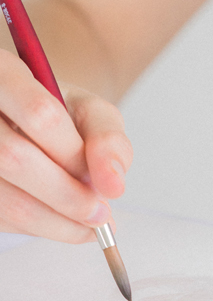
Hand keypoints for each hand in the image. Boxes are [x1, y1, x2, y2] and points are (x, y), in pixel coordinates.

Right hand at [0, 50, 131, 242]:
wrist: (23, 120)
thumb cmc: (59, 114)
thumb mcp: (90, 111)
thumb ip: (107, 139)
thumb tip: (113, 185)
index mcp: (5, 73)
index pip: (41, 115)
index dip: (75, 155)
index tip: (105, 182)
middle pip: (15, 158)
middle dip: (67, 196)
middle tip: (100, 215)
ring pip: (3, 198)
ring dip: (52, 221)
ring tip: (87, 225)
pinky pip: (0, 217)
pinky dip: (35, 227)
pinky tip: (59, 221)